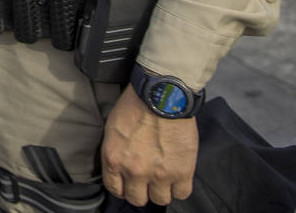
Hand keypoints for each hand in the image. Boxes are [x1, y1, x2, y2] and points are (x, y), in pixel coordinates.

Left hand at [101, 84, 197, 206]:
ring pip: (160, 200)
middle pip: (137, 199)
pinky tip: (177, 175)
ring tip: (163, 177)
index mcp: (113, 159)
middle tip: (147, 181)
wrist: (161, 95)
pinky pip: (182, 194)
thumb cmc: (136, 105)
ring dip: (162, 190)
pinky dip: (180, 187)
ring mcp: (159, 174)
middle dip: (141, 191)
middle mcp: (134, 171)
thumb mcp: (113, 128)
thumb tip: (119, 167)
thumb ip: (115, 152)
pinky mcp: (182, 172)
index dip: (123, 188)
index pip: (115, 189)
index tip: (128, 183)